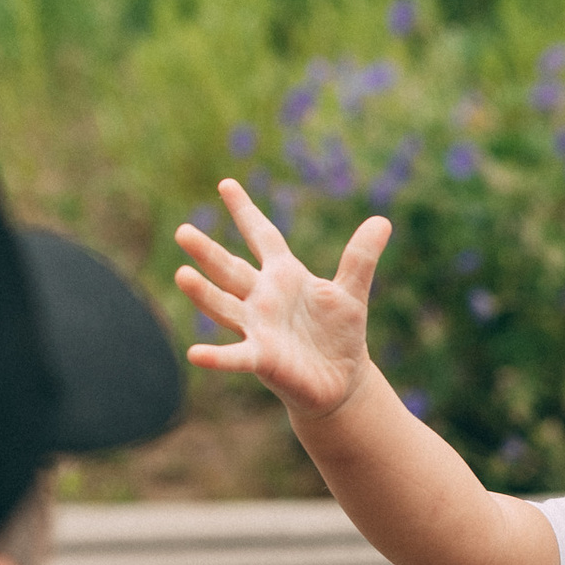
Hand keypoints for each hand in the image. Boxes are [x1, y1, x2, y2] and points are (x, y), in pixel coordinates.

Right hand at [175, 178, 389, 419]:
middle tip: (182, 231)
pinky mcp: (263, 358)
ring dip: (203, 294)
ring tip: (181, 275)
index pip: (262, 236)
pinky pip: (236, 356)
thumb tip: (382, 221)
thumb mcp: (352, 292)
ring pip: (225, 307)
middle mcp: (263, 299)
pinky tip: (195, 354)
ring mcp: (259, 328)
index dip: (246, 212)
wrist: (341, 381)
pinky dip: (217, 357)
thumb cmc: (339, 335)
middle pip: (230, 269)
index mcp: (284, 276)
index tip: (226, 184)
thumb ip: (360, 258)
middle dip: (207, 252)